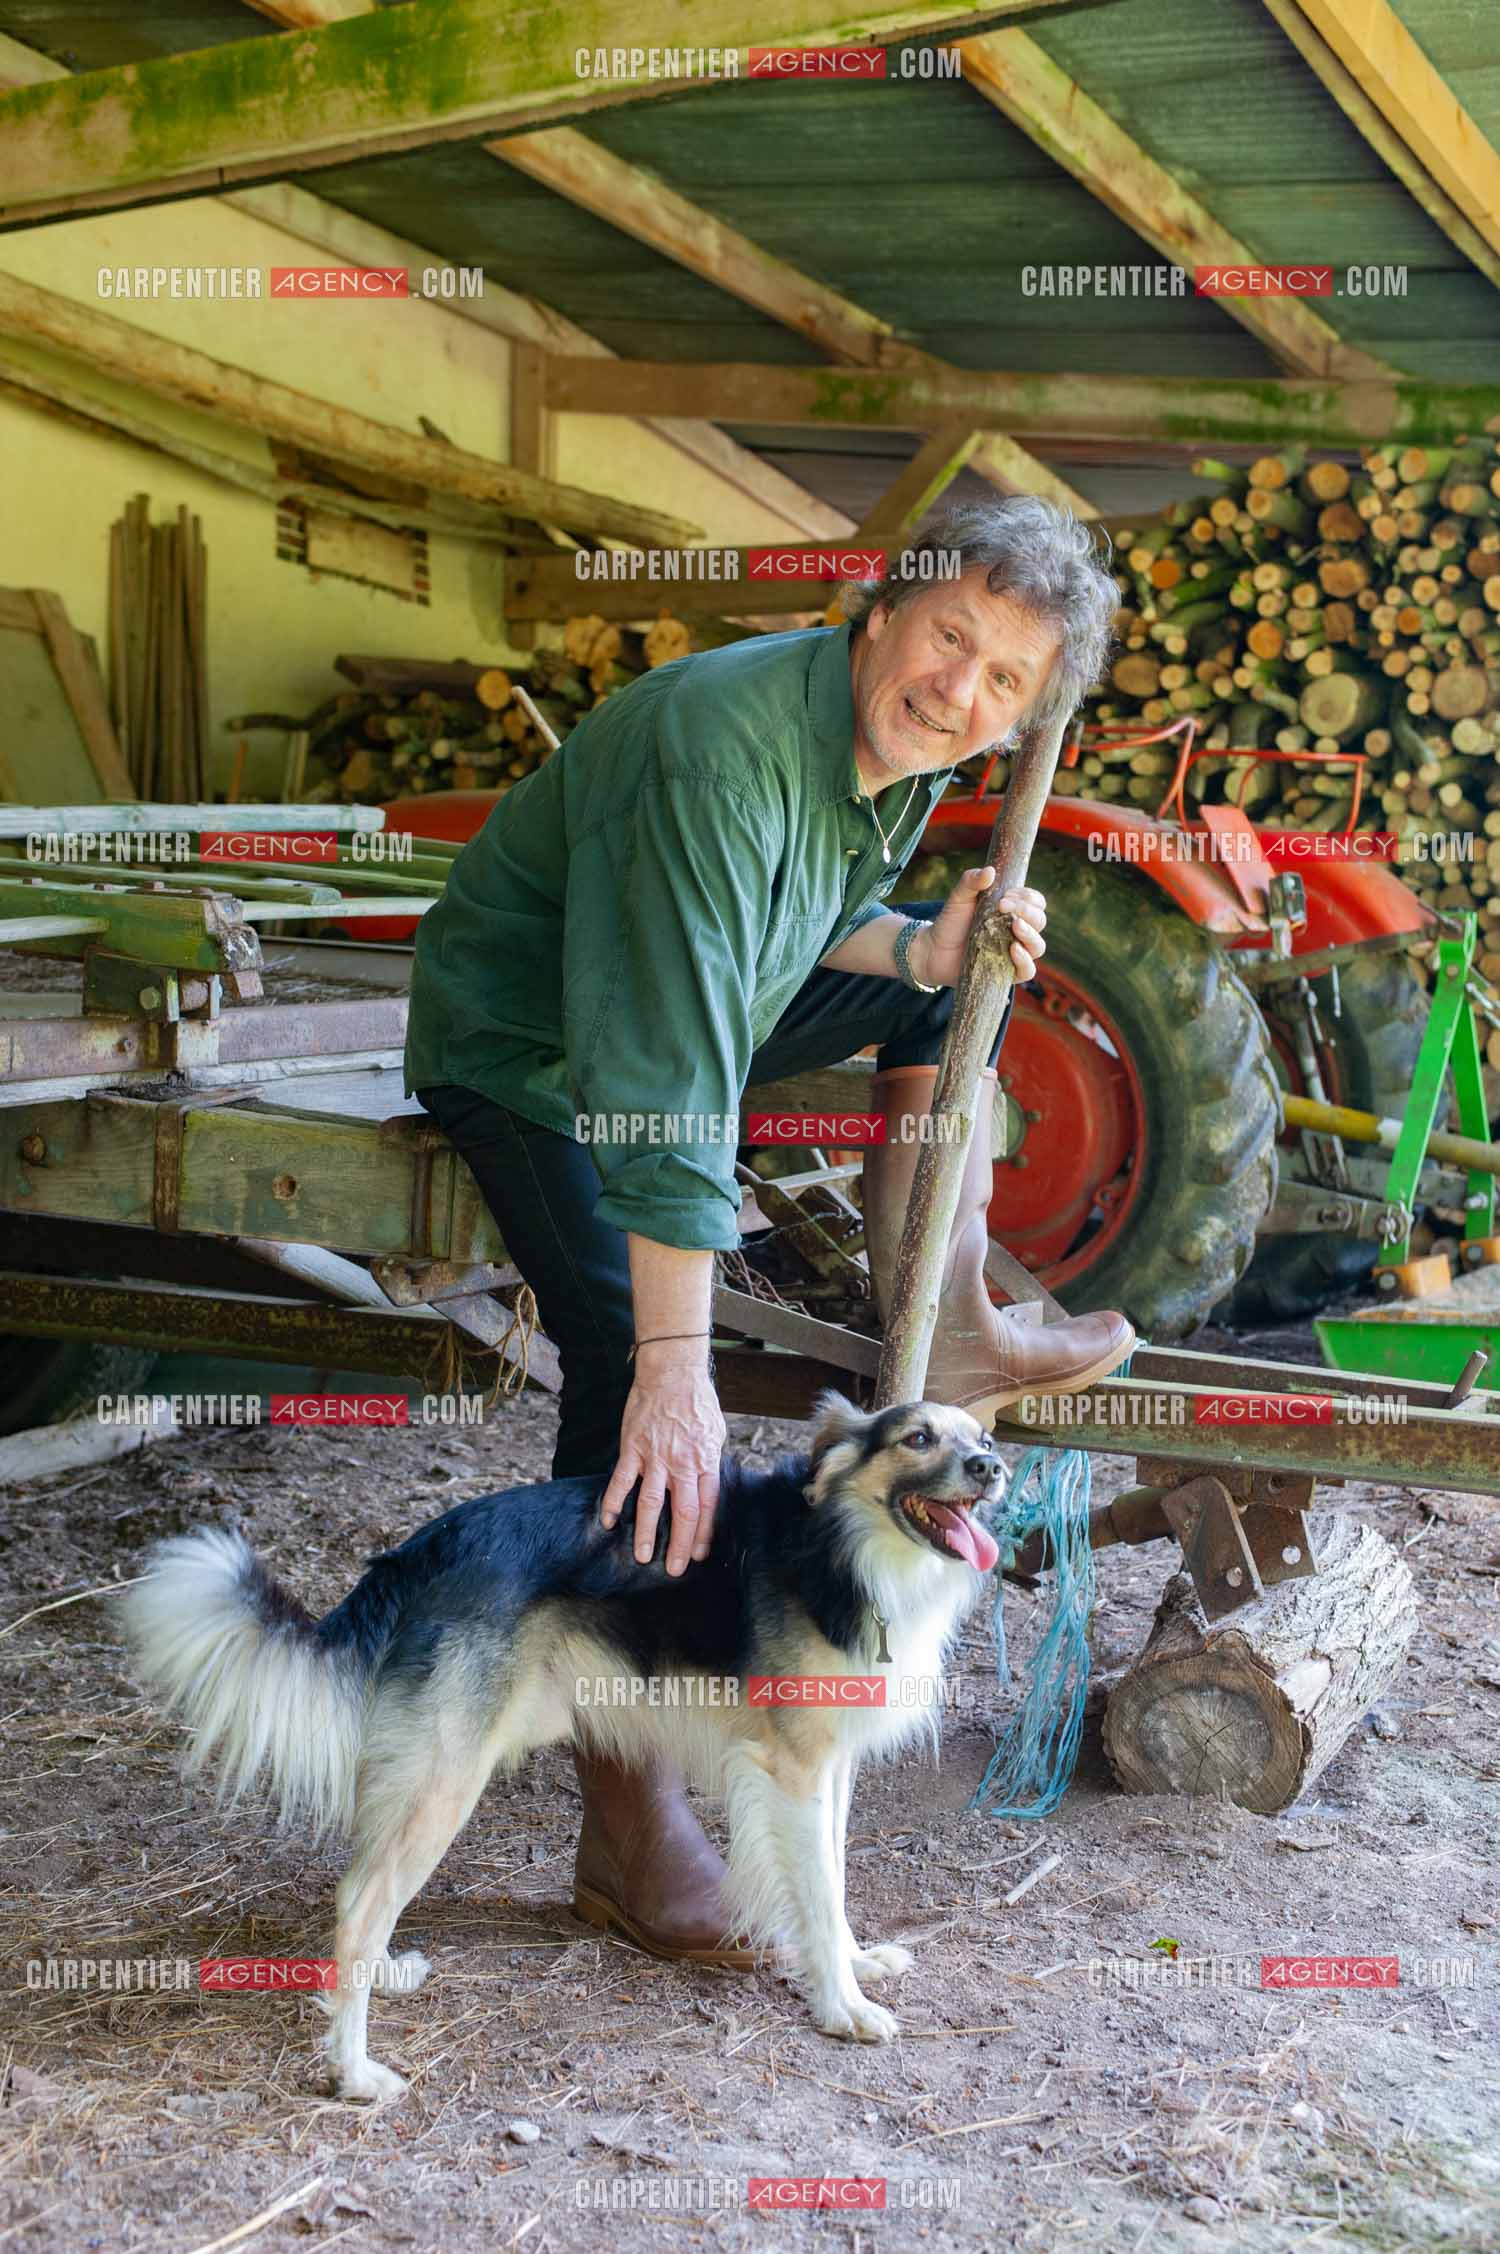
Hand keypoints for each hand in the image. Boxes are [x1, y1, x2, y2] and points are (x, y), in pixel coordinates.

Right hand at [598, 1345, 724, 1574]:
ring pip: (652, 1502)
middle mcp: (682, 1463)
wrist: (672, 1371)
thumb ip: (709, 1461)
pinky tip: (610, 1521)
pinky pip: (622, 1480)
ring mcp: (656, 1457)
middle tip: (673, 1569)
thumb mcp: (715, 1432)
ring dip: (647, 1532)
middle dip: (679, 1544)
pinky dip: (615, 1502)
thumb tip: (706, 1486)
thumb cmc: (697, 1401)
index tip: (698, 1555)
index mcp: (705, 1461)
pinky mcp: (633, 1448)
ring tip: (643, 1556)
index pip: (707, 1506)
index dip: (703, 1534)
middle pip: (683, 1511)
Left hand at [911, 870, 1046, 986]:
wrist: (933, 951)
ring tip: (1014, 926)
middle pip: (1039, 921)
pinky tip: (1013, 950)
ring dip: (1030, 934)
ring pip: (1038, 946)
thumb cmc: (951, 922)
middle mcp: (1018, 932)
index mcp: (1013, 911)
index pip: (1036, 902)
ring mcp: (1014, 954)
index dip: (1027, 898)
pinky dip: (1025, 961)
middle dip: (1027, 911)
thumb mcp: (959, 898)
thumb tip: (990, 871)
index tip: (1006, 896)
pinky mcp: (1007, 973)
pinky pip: (1027, 971)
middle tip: (1003, 907)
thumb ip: (971, 881)